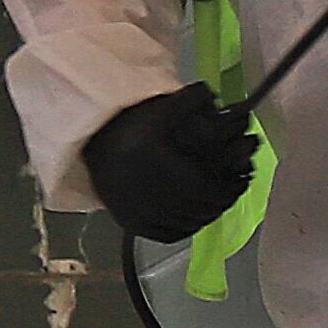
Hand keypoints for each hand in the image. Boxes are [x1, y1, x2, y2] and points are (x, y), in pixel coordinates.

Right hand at [84, 87, 259, 240]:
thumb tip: (215, 94)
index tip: (242, 179)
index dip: (233, 188)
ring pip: (191, 223)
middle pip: (205, 209)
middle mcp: (153, 197)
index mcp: (163, 171)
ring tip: (216, 198)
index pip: (213, 192)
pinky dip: (188, 225)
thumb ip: (190, 100)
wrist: (86, 147)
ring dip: (209, 212)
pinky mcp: (134, 225)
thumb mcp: (158, 108)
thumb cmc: (124, 126)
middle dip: (224, 198)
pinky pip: (172, 233)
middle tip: (233, 187)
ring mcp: (142, 215)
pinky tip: (194, 213)